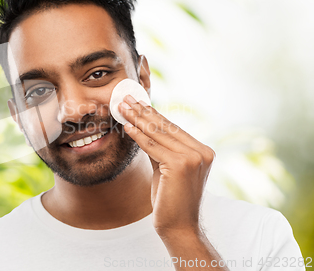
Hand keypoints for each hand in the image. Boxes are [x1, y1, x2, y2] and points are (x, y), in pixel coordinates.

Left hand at [119, 95, 214, 236]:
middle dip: (143, 111)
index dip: (153, 114)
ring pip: (158, 134)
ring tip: (122, 107)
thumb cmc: (172, 200)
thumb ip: (160, 149)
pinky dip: (137, 135)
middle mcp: (202, 152)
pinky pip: (152, 146)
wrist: (179, 227)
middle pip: (165, 127)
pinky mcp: (180, 165)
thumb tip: (143, 128)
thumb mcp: (167, 169)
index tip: (137, 103)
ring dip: (137, 118)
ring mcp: (193, 158)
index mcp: (203, 151)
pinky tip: (126, 126)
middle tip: (126, 98)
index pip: (173, 128)